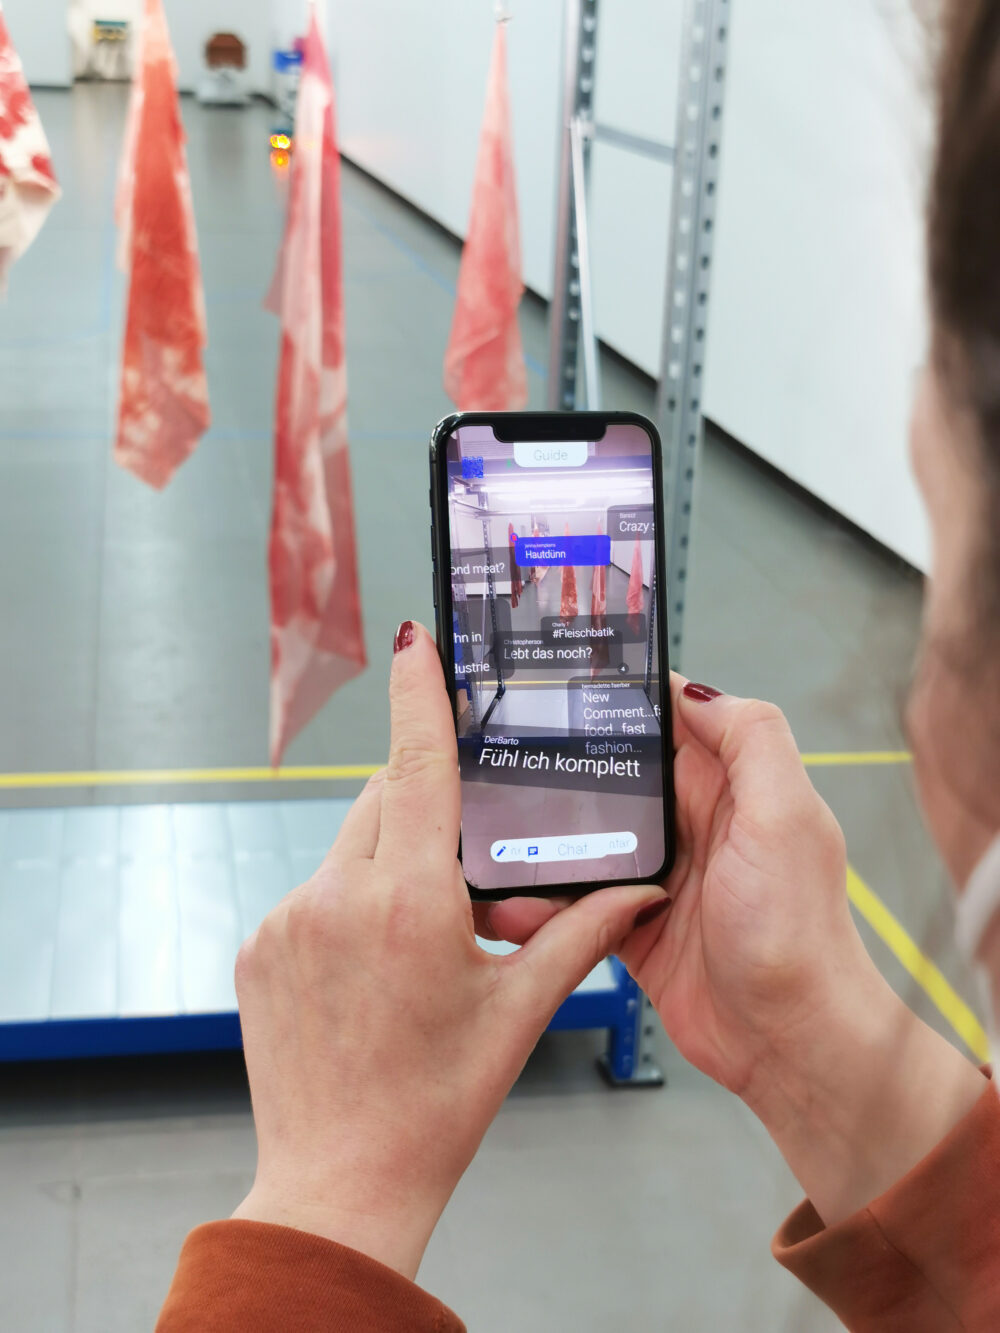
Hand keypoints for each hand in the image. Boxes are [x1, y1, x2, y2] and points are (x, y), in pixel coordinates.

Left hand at [231, 622, 666, 1277]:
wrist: (340, 1181)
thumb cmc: (435, 1103)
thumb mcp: (517, 1012)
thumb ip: (579, 935)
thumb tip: (638, 890)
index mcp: (410, 903)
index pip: (418, 767)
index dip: (420, 694)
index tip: (415, 638)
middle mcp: (337, 896)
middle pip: (385, 799)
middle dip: (422, 802)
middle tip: (459, 857)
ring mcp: (287, 920)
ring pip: (348, 844)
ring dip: (386, 860)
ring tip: (416, 936)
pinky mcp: (258, 945)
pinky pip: (313, 889)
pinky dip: (347, 899)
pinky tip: (370, 963)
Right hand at [488, 676, 984, 1223]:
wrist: (788, 1042)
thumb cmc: (797, 934)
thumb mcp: (785, 819)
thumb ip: (751, 741)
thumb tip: (696, 687)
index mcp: (730, 786)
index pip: (672, 720)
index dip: (624, 696)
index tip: (564, 677)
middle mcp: (693, 823)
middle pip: (616, 774)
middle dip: (562, 762)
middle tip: (498, 752)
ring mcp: (659, 876)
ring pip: (586, 837)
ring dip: (544, 838)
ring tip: (492, 832)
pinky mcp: (632, 925)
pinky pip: (577, 899)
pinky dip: (544, 900)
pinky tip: (513, 900)